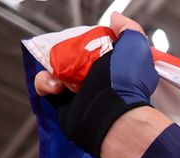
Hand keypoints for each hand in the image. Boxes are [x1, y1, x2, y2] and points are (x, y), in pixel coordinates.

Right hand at [34, 14, 158, 157]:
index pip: (92, 49)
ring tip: (60, 76)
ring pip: (54, 71)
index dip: (84, 42)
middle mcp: (96, 81)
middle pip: (70, 59)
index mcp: (112, 67)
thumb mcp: (135, 46)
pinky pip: (44, 88)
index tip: (81, 40)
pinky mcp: (63, 105)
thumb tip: (115, 17)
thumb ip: (128, 29)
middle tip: (66, 57)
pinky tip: (55, 87)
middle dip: (63, 54)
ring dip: (51, 69)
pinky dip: (44, 83)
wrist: (114, 117)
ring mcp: (79, 93)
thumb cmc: (127, 83)